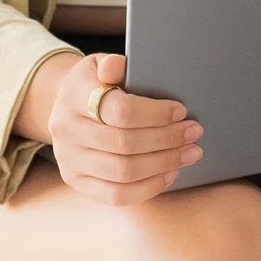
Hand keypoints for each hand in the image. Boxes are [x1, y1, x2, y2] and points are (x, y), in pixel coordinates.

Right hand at [41, 52, 203, 207]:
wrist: (67, 107)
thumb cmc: (94, 84)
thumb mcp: (99, 65)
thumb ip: (112, 65)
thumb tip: (116, 67)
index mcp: (74, 96)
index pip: (119, 111)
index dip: (156, 113)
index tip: (181, 111)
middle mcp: (66, 131)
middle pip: (125, 144)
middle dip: (167, 139)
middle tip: (194, 132)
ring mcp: (70, 160)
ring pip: (124, 172)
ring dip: (164, 164)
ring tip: (190, 153)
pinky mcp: (77, 182)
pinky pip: (117, 195)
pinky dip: (149, 187)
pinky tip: (170, 173)